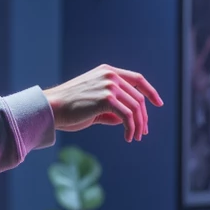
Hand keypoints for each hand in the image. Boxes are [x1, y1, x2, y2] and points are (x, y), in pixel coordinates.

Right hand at [43, 65, 162, 142]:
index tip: (158, 104)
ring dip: (138, 125)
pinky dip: (131, 128)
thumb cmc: (69, 109)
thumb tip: (127, 119)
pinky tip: (128, 138)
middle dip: (143, 117)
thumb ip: (111, 108)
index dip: (150, 91)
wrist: (51, 109)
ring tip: (135, 137)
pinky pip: (127, 116)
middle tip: (143, 132)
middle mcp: (110, 75)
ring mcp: (109, 85)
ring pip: (135, 108)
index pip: (137, 79)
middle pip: (138, 97)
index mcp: (107, 72)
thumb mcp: (94, 104)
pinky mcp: (106, 99)